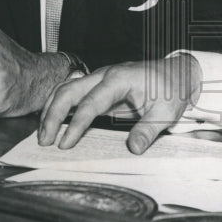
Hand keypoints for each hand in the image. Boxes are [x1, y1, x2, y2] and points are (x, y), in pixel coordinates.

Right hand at [38, 54, 201, 153]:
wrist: (178, 73)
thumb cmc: (172, 89)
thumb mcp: (166, 112)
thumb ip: (148, 130)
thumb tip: (133, 148)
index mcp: (119, 79)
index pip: (90, 102)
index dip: (75, 124)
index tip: (65, 144)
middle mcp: (105, 75)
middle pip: (68, 90)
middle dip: (52, 114)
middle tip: (44, 141)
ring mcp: (100, 79)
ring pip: (66, 88)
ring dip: (51, 109)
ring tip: (43, 135)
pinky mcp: (100, 87)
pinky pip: (74, 93)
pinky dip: (59, 106)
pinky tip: (52, 123)